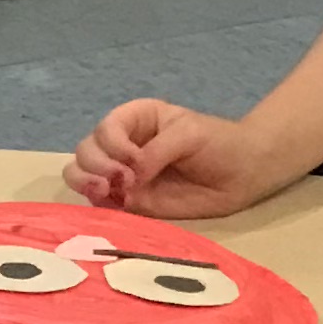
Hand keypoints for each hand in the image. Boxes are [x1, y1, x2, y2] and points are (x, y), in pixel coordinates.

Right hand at [68, 99, 290, 225]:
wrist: (243, 174)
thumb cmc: (219, 144)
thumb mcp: (188, 134)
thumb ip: (155, 152)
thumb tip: (128, 181)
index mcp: (135, 120)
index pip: (104, 128)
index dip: (113, 145)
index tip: (135, 160)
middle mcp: (121, 146)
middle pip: (84, 151)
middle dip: (97, 165)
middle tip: (121, 181)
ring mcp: (121, 175)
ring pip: (79, 175)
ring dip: (86, 182)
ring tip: (107, 192)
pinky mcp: (127, 201)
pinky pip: (97, 202)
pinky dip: (97, 203)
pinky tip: (116, 203)